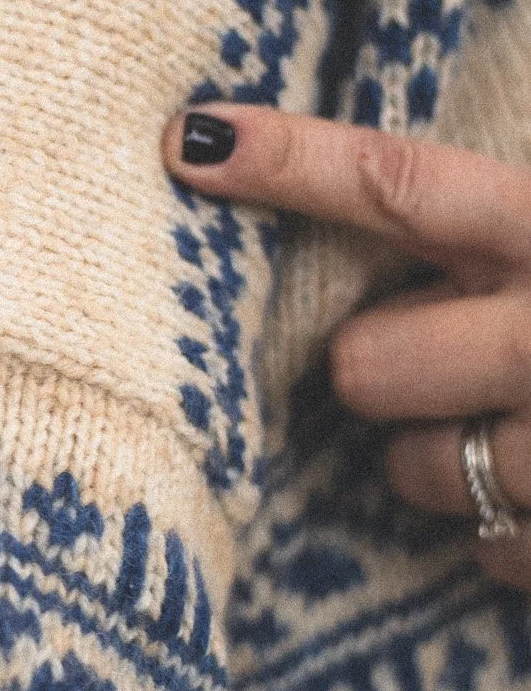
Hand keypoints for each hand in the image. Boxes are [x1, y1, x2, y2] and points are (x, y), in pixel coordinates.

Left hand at [163, 104, 530, 593]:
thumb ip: (507, 227)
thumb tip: (385, 248)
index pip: (407, 188)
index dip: (293, 162)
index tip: (192, 140)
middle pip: (365, 367)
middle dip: (389, 369)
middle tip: (455, 359)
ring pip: (413, 471)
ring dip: (449, 455)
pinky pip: (481, 551)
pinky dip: (511, 531)